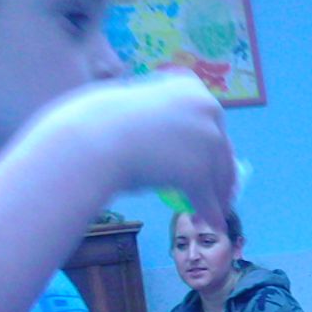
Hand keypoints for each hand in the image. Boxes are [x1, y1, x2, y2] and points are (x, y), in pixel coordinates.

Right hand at [30, 72, 234, 229]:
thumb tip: (182, 148)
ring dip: (218, 198)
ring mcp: (206, 138)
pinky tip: (212, 225)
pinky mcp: (199, 170)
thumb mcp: (142, 111)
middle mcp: (206, 106)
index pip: (212, 121)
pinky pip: (208, 198)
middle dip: (221, 176)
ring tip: (213, 213)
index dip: (213, 148)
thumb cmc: (100, 123)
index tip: (213, 164)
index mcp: (190, 85)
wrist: (89, 138)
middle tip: (219, 194)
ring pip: (219, 176)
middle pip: (222, 150)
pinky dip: (212, 214)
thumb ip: (167, 124)